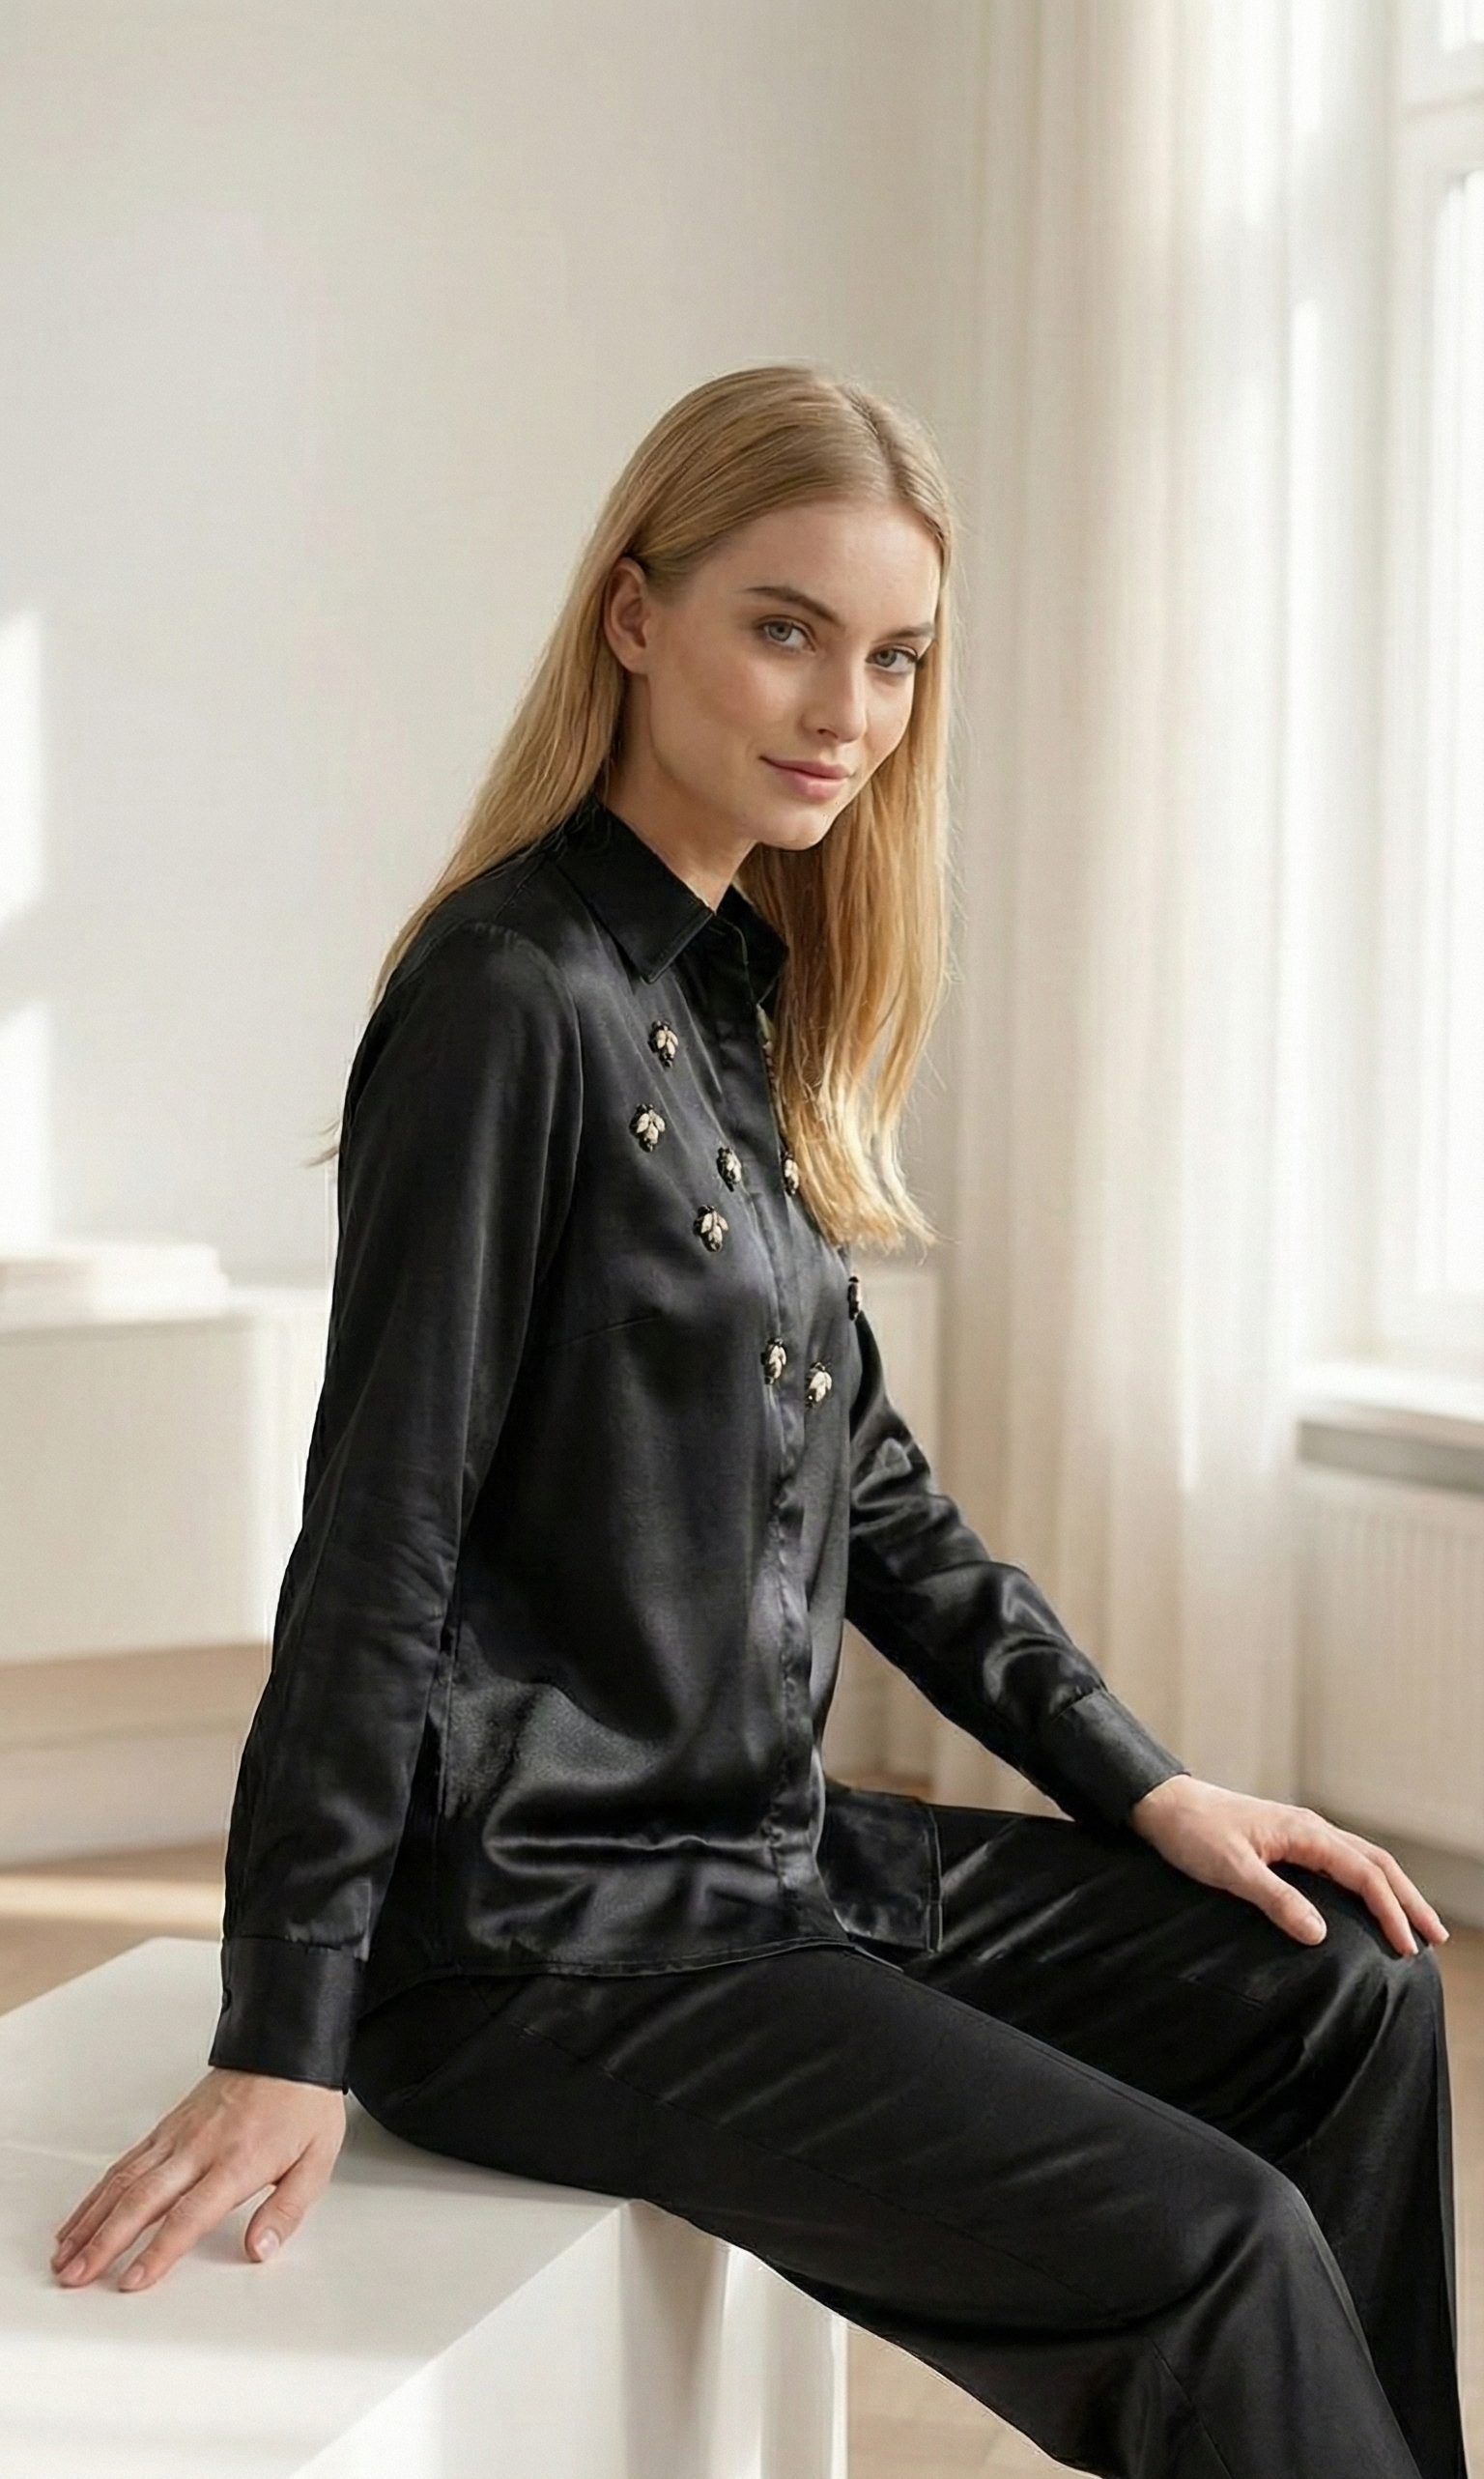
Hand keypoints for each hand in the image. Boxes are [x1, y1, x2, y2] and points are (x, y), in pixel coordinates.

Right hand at [51, 2066, 344, 2292]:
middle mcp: (199, 2148)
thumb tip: (259, 2251)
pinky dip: (96, 2194)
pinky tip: (79, 2219)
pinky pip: (124, 2163)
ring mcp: (177, 2136)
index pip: (189, 2214)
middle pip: (141, 2200)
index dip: (158, 2251)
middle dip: (104, 2243)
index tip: (132, 2282)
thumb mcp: (316, 2160)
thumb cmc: (302, 2105)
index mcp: (237, 2161)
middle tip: (75, 2278)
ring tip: (65, 2258)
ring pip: (122, 2181)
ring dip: (90, 2222)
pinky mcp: (166, 2128)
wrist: (287, 2048)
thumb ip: (286, 2211)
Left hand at [1128, 1774, 1448, 1957]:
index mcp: (1305, 1832)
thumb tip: (1320, 1934)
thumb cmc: (1193, 1833)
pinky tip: (1369, 1904)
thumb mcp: (1231, 1870)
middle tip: (1436, 1938)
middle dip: (1408, 1901)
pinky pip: (1342, 1862)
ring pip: (1363, 1861)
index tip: (1407, 1948)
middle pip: (1377, 1864)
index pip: (1363, 1874)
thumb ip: (1275, 1899)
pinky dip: (1367, 1883)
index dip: (1390, 1911)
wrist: (1163, 1804)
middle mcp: (1312, 1829)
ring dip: (1393, 1891)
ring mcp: (1302, 1834)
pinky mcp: (1289, 1842)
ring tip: (1416, 1925)